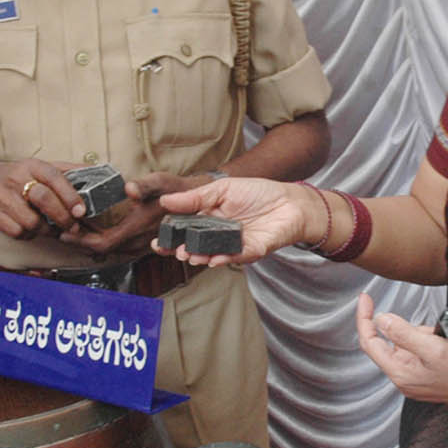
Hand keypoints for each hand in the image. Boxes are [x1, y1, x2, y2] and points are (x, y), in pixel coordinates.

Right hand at [0, 161, 82, 239]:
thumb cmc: (15, 177)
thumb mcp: (37, 168)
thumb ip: (65, 170)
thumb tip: (95, 170)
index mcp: (32, 166)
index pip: (54, 177)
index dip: (70, 195)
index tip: (81, 210)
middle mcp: (16, 179)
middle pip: (44, 199)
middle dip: (62, 217)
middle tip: (71, 227)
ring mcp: (3, 197)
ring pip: (32, 221)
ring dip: (45, 230)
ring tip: (49, 228)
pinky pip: (18, 232)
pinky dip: (28, 235)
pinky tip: (30, 229)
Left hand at [62, 170, 195, 257]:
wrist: (196, 203)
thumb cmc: (176, 191)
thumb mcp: (161, 182)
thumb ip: (144, 185)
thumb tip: (129, 188)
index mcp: (138, 229)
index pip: (103, 243)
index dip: (81, 240)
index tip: (64, 231)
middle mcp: (138, 243)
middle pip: (101, 250)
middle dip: (79, 241)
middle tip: (60, 229)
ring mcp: (141, 246)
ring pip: (108, 250)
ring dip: (89, 241)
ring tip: (72, 229)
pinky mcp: (143, 244)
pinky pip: (117, 247)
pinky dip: (101, 240)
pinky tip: (92, 230)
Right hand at [153, 177, 319, 265]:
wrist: (290, 200)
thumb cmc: (258, 193)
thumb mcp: (222, 189)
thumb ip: (196, 197)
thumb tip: (165, 201)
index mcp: (208, 218)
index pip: (184, 230)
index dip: (170, 237)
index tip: (157, 241)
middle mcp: (218, 235)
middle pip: (195, 247)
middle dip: (182, 251)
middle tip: (175, 250)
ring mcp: (234, 245)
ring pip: (212, 255)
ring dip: (200, 257)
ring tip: (190, 255)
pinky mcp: (251, 251)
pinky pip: (235, 257)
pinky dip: (224, 258)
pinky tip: (214, 258)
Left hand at [354, 292, 447, 409]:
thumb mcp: (434, 348)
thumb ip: (404, 333)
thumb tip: (380, 319)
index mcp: (399, 373)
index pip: (370, 341)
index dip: (364, 318)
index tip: (365, 297)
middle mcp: (403, 378)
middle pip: (392, 341)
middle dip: (410, 329)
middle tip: (433, 334)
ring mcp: (414, 379)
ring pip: (408, 343)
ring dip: (423, 336)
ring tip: (445, 345)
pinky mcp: (425, 377)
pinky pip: (420, 350)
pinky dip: (430, 343)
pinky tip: (447, 350)